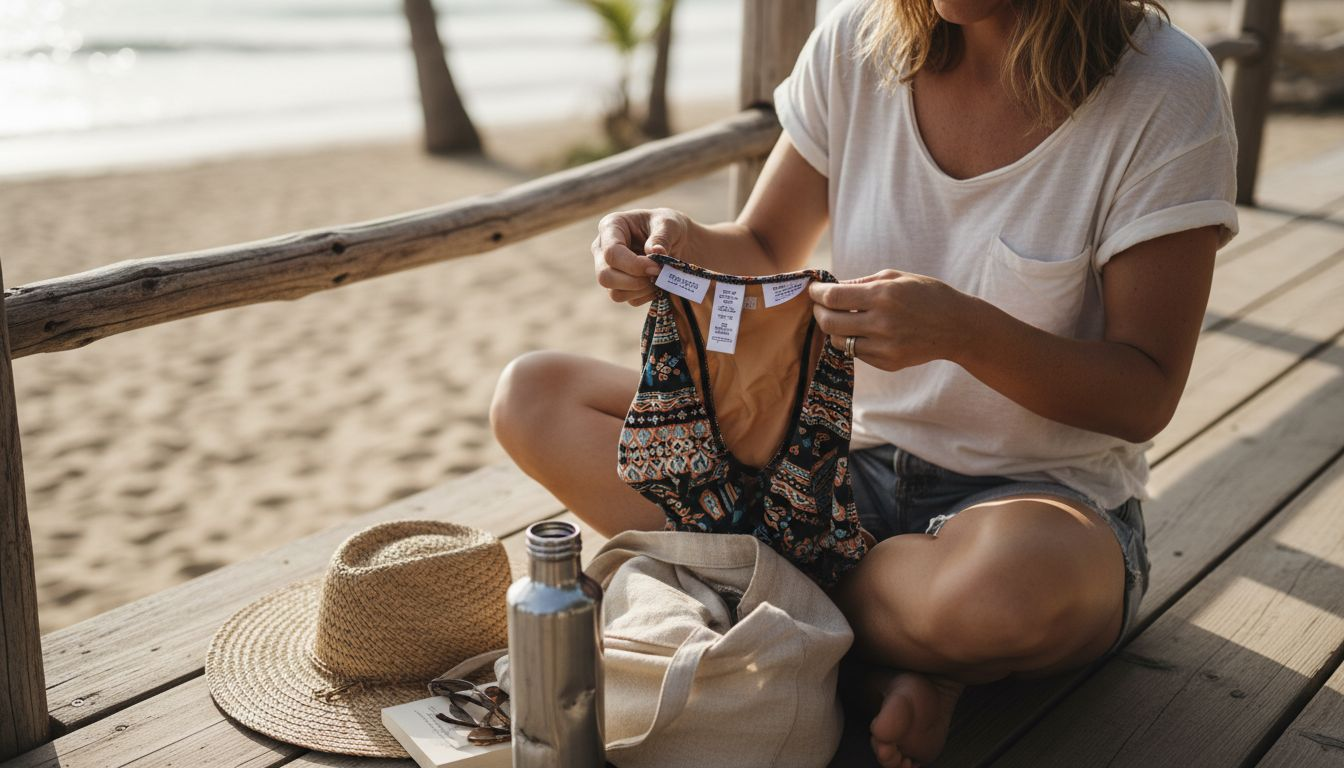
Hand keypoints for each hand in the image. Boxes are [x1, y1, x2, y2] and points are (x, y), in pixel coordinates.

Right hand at [591, 207, 690, 305]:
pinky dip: (646, 296)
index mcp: (611, 226)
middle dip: (634, 281)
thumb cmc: (669, 226)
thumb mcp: (670, 223)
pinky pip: (628, 299)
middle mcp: (603, 249)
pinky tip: (658, 283)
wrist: (678, 239)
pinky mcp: (620, 286)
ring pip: (614, 293)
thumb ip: (662, 236)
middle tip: (658, 274)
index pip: (611, 253)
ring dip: (641, 290)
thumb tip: (655, 252)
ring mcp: (609, 270)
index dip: (633, 265)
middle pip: (605, 276)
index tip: (657, 267)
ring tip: (660, 278)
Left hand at [809, 270, 968, 371]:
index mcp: (883, 295)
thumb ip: (862, 282)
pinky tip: (860, 333)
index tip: (813, 290)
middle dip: (818, 313)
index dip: (817, 294)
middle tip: (819, 306)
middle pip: (830, 323)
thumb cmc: (927, 295)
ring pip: (840, 342)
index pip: (834, 298)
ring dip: (834, 330)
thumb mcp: (897, 277)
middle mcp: (881, 322)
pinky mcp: (888, 362)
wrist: (957, 327)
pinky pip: (857, 354)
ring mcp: (884, 346)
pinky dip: (852, 342)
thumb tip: (832, 287)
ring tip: (839, 320)